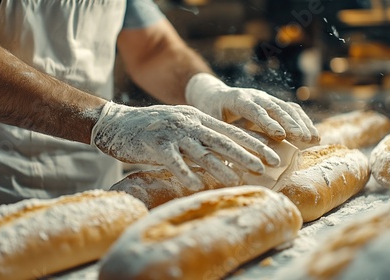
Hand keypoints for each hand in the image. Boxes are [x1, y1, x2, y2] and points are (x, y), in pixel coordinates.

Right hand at [91, 102, 279, 189]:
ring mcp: (171, 132)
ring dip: (220, 166)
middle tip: (268, 166)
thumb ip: (200, 138)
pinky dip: (184, 173)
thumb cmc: (151, 129)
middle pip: (222, 140)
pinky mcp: (154, 144)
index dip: (254, 143)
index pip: (231, 130)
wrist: (116, 123)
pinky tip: (195, 185)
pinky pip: (172, 161)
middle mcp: (188, 123)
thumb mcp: (180, 127)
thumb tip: (224, 157)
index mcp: (197, 118)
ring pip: (201, 151)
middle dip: (247, 154)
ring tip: (238, 180)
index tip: (273, 155)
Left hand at [185, 73, 319, 143]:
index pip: (253, 110)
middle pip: (275, 108)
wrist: (216, 95)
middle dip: (290, 124)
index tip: (279, 135)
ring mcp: (267, 98)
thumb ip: (218, 136)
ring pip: (287, 109)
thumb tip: (222, 160)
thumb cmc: (211, 113)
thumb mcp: (210, 122)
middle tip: (303, 138)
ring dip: (301, 124)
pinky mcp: (274, 104)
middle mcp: (255, 96)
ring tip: (314, 140)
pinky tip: (314, 137)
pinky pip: (292, 111)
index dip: (267, 122)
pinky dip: (304, 122)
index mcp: (237, 99)